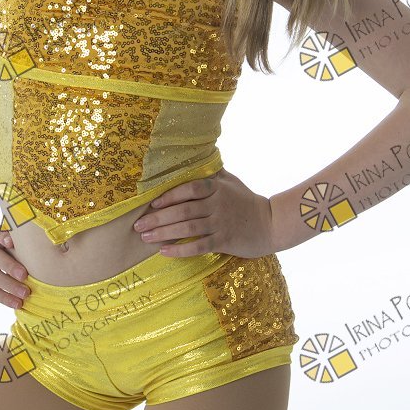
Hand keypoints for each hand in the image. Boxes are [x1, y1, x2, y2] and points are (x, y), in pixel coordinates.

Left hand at [132, 167, 275, 258]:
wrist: (271, 224)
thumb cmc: (246, 201)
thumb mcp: (230, 181)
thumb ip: (211, 173)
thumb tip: (192, 157)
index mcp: (216, 188)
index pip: (189, 189)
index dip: (169, 195)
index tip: (152, 203)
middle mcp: (217, 204)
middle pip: (183, 211)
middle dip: (158, 218)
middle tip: (138, 224)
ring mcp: (220, 224)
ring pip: (187, 229)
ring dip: (163, 233)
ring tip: (145, 237)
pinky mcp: (224, 242)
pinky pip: (198, 246)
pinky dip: (180, 250)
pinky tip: (164, 252)